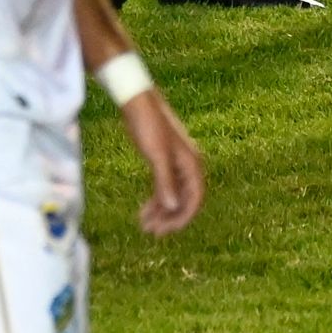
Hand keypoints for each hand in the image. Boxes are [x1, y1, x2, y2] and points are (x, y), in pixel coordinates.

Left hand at [120, 90, 205, 238]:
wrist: (136, 101)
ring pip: (173, 195)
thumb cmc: (148, 125)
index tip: (166, 232)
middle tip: (151, 232)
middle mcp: (188, 165)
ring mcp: (175, 164)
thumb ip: (165, 181)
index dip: (183, 218)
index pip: (195, 198)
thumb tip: (174, 207)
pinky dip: (155, 200)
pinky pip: (164, 187)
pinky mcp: (163, 161)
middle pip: (184, 200)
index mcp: (192, 163)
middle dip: (169, 218)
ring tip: (143, 225)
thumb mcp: (156, 155)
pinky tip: (144, 211)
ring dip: (160, 212)